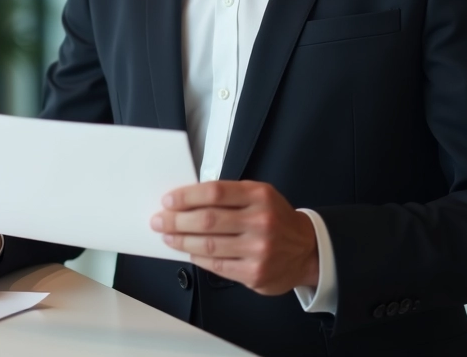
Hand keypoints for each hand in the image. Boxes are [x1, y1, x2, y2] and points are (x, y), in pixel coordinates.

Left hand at [152, 181, 318, 294]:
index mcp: (259, 196)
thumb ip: (229, 196)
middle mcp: (260, 221)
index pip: (214, 193)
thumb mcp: (259, 196)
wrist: (306, 250)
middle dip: (177, 220)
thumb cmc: (276, 219)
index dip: (186, 196)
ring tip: (168, 236)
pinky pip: (217, 265)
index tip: (168, 200)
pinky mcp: (254, 273)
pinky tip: (189, 251)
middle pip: (207, 220)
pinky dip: (198, 258)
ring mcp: (258, 249)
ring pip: (208, 245)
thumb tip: (188, 201)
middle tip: (160, 220)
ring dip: (182, 240)